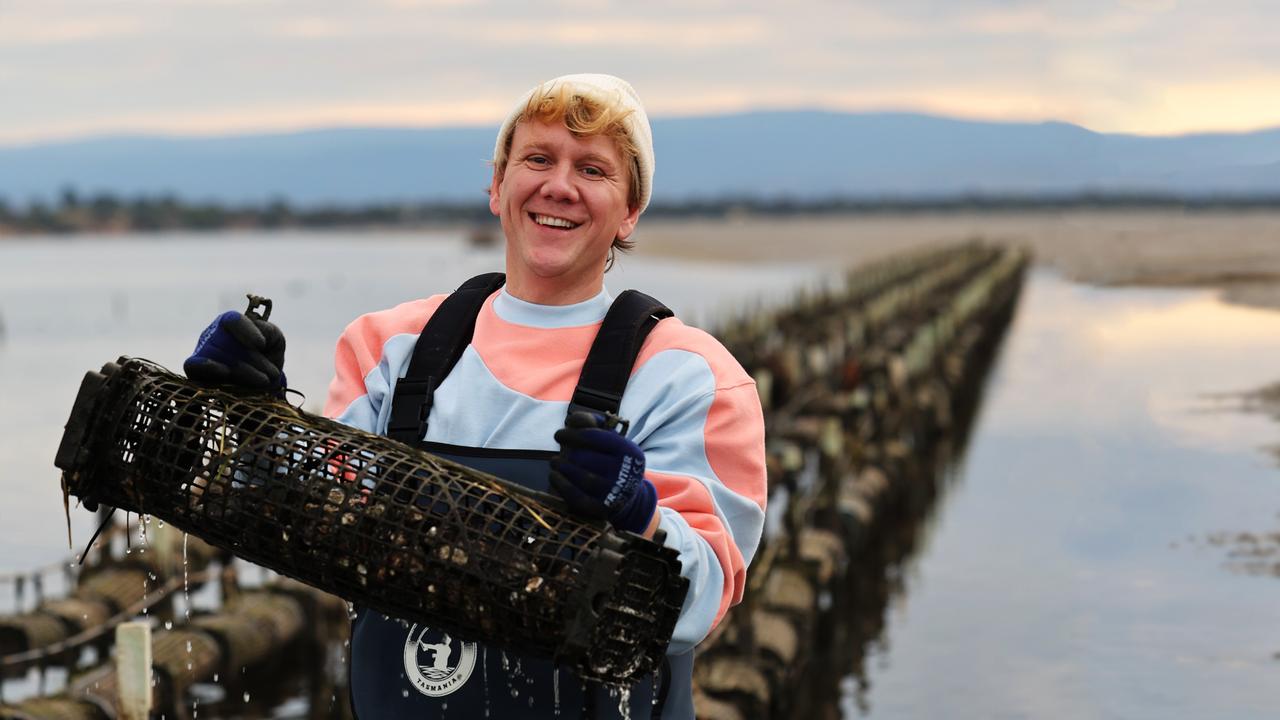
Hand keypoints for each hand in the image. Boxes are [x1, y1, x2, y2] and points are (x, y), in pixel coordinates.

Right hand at [184, 310, 286, 391]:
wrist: (260, 382)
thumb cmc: (267, 355)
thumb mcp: (274, 340)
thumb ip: (268, 332)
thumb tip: (257, 337)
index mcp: (230, 322)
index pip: (233, 321)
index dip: (247, 331)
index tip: (262, 344)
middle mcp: (212, 334)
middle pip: (228, 342)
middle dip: (254, 359)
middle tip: (272, 373)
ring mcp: (202, 351)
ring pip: (217, 356)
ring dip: (243, 371)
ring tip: (264, 380)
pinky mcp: (195, 369)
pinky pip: (193, 365)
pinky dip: (208, 368)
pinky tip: (226, 373)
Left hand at [551, 411, 656, 533]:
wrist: (627, 496)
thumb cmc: (612, 460)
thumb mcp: (609, 439)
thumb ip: (592, 424)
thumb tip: (573, 420)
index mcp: (627, 450)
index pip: (593, 437)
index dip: (571, 434)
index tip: (559, 435)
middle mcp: (623, 471)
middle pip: (585, 457)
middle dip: (566, 453)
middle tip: (558, 453)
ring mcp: (613, 492)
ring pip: (581, 477)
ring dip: (561, 467)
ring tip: (554, 463)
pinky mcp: (601, 509)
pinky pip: (576, 497)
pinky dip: (561, 484)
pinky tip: (554, 476)